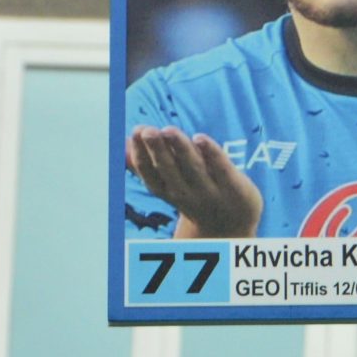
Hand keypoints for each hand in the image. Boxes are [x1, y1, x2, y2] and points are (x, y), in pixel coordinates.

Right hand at [126, 127, 262, 237]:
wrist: (232, 226)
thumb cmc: (195, 195)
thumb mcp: (169, 185)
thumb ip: (147, 166)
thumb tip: (121, 145)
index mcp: (168, 191)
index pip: (151, 174)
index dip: (142, 155)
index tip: (136, 133)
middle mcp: (186, 193)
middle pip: (170, 170)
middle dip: (158, 150)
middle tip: (147, 131)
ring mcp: (210, 191)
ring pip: (193, 167)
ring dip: (180, 148)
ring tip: (168, 130)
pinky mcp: (234, 186)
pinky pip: (222, 168)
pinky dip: (211, 154)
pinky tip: (200, 138)